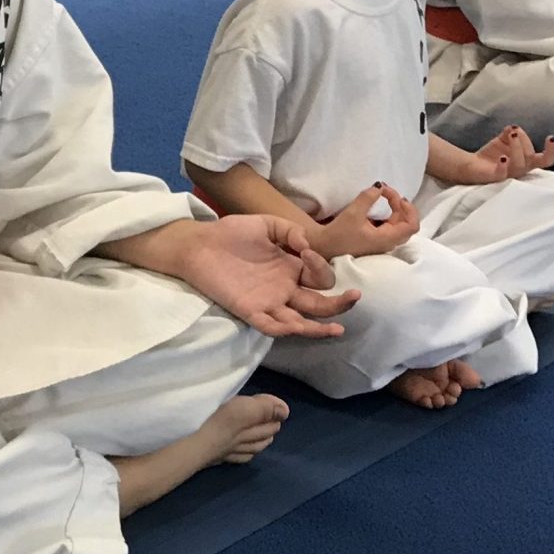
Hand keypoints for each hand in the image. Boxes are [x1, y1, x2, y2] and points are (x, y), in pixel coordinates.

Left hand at [166, 216, 358, 338]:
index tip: (307, 251)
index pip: (320, 278)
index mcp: (291, 268)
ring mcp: (268, 302)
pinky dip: (285, 328)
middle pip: (318, 304)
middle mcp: (284, 288)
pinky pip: (270, 326)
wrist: (199, 244)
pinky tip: (299, 327)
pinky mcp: (249, 310)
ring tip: (338, 329)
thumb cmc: (231, 233)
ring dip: (319, 327)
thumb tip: (307, 245)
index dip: (321, 268)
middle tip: (355, 297)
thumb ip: (290, 230)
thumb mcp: (266, 224)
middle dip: (339, 304)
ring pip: (299, 322)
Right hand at [317, 183, 419, 256]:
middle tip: (388, 193)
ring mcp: (382, 243)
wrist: (323, 247)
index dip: (410, 209)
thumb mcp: (353, 213)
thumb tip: (379, 186)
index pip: (412, 226)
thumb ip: (368, 197)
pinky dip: (391, 216)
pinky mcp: (376, 241)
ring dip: (397, 210)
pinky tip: (381, 208)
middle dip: (402, 206)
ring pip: (400, 226)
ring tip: (386, 197)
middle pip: (407, 224)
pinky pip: (392, 228)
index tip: (397, 197)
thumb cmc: (337, 234)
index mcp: (386, 238)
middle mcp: (388, 243)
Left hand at [453, 125, 553, 183]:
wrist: (470, 165)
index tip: (550, 138)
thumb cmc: (491, 154)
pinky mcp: (494, 177)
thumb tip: (514, 128)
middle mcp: (520, 169)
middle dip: (525, 141)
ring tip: (511, 135)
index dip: (552, 151)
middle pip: (531, 157)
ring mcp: (508, 175)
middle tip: (514, 132)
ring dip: (517, 147)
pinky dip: (504, 165)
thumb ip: (511, 132)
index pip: (546, 160)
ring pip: (519, 165)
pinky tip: (503, 157)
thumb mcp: (504, 139)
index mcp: (527, 161)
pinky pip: (502, 174)